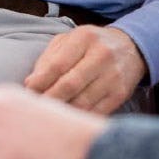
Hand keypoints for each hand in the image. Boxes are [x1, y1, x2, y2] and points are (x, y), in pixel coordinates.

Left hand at [24, 25, 145, 113]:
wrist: (131, 48)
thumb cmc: (91, 45)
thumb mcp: (69, 40)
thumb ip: (48, 58)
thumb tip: (30, 83)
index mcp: (84, 38)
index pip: (58, 64)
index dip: (40, 81)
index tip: (27, 92)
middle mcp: (101, 56)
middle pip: (70, 85)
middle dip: (49, 99)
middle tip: (35, 108)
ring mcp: (113, 77)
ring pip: (82, 102)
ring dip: (62, 112)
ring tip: (47, 116)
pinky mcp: (120, 94)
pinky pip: (95, 112)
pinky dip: (78, 118)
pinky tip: (66, 119)